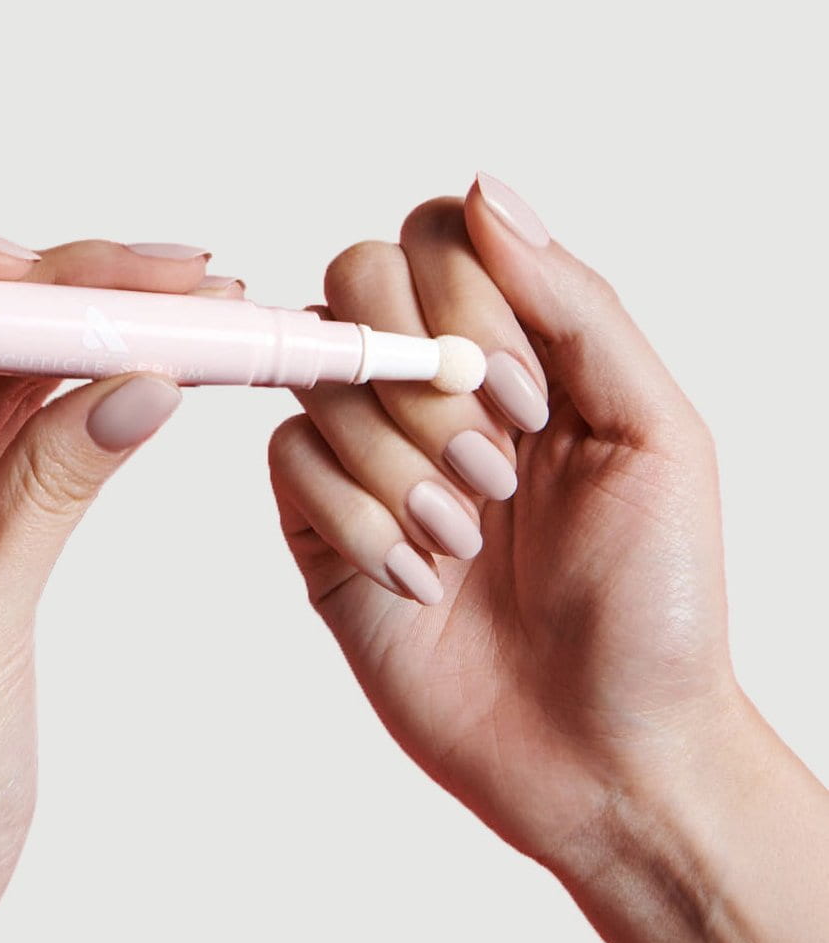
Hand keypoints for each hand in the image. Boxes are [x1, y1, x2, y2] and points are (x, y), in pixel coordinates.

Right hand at [268, 175, 828, 942]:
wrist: (602, 749)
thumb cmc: (651, 598)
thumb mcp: (652, 431)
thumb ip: (574, 302)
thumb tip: (487, 193)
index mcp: (516, 352)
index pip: (438, 239)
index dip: (461, 299)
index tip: (521, 399)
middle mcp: (432, 387)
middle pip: (356, 282)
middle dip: (418, 378)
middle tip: (491, 464)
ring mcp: (371, 453)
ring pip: (322, 380)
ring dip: (399, 465)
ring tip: (465, 539)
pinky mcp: (321, 522)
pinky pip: (290, 462)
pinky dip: (357, 518)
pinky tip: (418, 576)